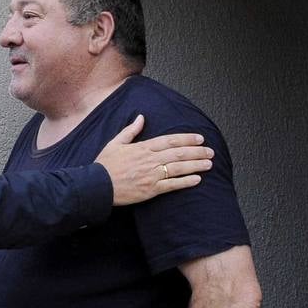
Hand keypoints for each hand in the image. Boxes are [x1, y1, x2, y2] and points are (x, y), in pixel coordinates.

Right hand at [94, 115, 213, 205]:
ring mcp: (151, 175)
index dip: (186, 139)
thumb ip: (130, 130)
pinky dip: (186, 182)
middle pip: (178, 154)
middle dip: (197, 152)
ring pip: (179, 168)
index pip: (170, 140)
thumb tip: (141, 117)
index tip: (199, 138)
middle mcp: (150, 160)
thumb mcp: (115, 143)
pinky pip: (172, 185)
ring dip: (196, 165)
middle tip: (210, 151)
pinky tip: (197, 179)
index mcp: (143, 147)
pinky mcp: (151, 189)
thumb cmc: (104, 165)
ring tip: (209, 163)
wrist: (97, 186)